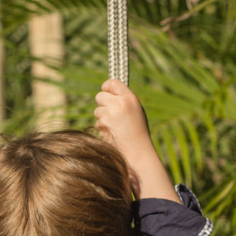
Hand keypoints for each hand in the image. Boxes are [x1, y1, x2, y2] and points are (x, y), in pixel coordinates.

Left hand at [94, 80, 179, 203]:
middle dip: (102, 103)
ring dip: (102, 118)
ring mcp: (109, 116)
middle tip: (110, 112)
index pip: (112, 83)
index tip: (105, 89)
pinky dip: (102, 129)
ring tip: (115, 127)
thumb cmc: (139, 132)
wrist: (138, 153)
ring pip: (97, 111)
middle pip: (100, 96)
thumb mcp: (136, 111)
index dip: (107, 86)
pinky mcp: (102, 127)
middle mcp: (119, 104)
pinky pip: (97, 124)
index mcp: (130, 98)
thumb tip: (108, 91)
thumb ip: (124, 101)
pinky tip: (113, 135)